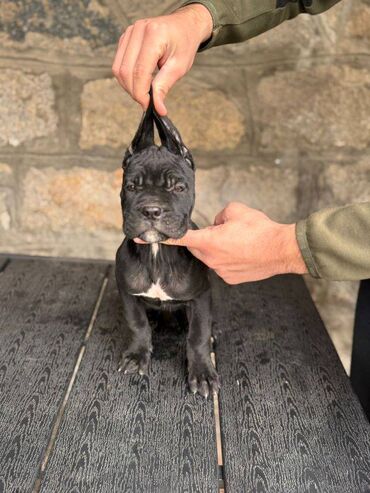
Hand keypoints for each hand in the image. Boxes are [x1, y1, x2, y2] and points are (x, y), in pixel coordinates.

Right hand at [112, 4, 212, 114]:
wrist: (184, 25)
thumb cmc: (184, 44)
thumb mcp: (179, 67)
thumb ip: (164, 86)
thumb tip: (157, 108)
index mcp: (154, 35)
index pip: (139, 71)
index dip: (141, 93)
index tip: (148, 106)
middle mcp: (138, 30)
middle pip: (125, 71)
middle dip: (134, 92)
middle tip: (147, 102)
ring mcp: (129, 32)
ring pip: (118, 69)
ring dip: (129, 86)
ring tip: (144, 92)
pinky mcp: (125, 38)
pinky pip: (119, 63)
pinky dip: (127, 77)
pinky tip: (139, 81)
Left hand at [135, 202, 307, 283]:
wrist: (281, 250)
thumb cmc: (260, 229)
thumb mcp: (236, 211)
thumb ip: (218, 215)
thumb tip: (215, 223)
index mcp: (208, 241)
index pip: (178, 238)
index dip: (160, 237)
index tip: (140, 238)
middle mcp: (211, 259)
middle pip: (198, 247)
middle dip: (205, 239)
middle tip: (223, 232)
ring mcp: (220, 271)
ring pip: (210, 257)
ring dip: (217, 249)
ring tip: (237, 243)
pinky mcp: (230, 279)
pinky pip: (222, 266)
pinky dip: (228, 259)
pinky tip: (243, 254)